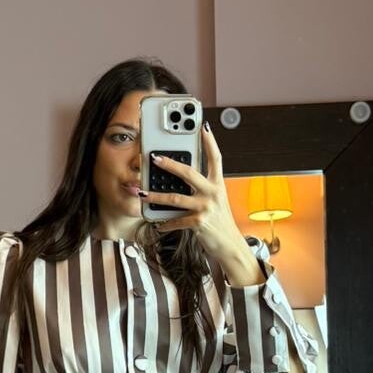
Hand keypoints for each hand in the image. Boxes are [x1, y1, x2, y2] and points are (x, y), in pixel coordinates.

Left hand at [142, 123, 245, 259]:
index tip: (203, 127)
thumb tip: (180, 178)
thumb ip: (202, 188)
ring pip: (175, 198)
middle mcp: (213, 193)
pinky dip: (164, 223)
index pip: (216, 158)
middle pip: (189, 173)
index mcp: (218, 184)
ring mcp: (206, 207)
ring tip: (143, 193)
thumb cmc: (219, 221)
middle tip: (154, 158)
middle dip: (170, 164)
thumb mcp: (215, 200)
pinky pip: (176, 221)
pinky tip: (157, 224)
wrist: (229, 245)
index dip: (210, 142)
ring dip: (156, 196)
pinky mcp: (199, 223)